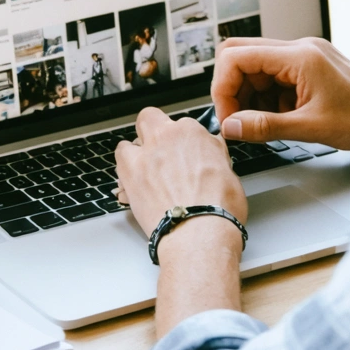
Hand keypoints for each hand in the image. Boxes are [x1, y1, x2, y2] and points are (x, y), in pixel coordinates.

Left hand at [114, 107, 247, 242]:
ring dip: (135, 151)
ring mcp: (145, 154)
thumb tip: (211, 153)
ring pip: (130, 140)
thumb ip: (214, 155)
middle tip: (162, 150)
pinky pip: (119, 159)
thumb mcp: (229, 172)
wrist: (199, 230)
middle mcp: (166, 137)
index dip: (185, 141)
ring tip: (145, 169)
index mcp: (192, 133)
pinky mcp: (129, 173)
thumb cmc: (218, 206)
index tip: (187, 153)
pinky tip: (133, 180)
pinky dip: (124, 168)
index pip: (184, 125)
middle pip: (150, 118)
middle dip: (153, 130)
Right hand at [212, 37, 349, 150]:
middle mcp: (299, 49)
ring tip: (262, 124)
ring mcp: (304, 56)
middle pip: (241, 55)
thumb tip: (231, 127)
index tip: (228, 117)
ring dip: (250, 96)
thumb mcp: (310, 128)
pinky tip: (280, 118)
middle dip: (232, 89)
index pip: (237, 56)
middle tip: (237, 120)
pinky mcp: (308, 67)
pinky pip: (273, 77)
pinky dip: (267, 98)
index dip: (223, 87)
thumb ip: (265, 127)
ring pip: (255, 68)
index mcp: (299, 56)